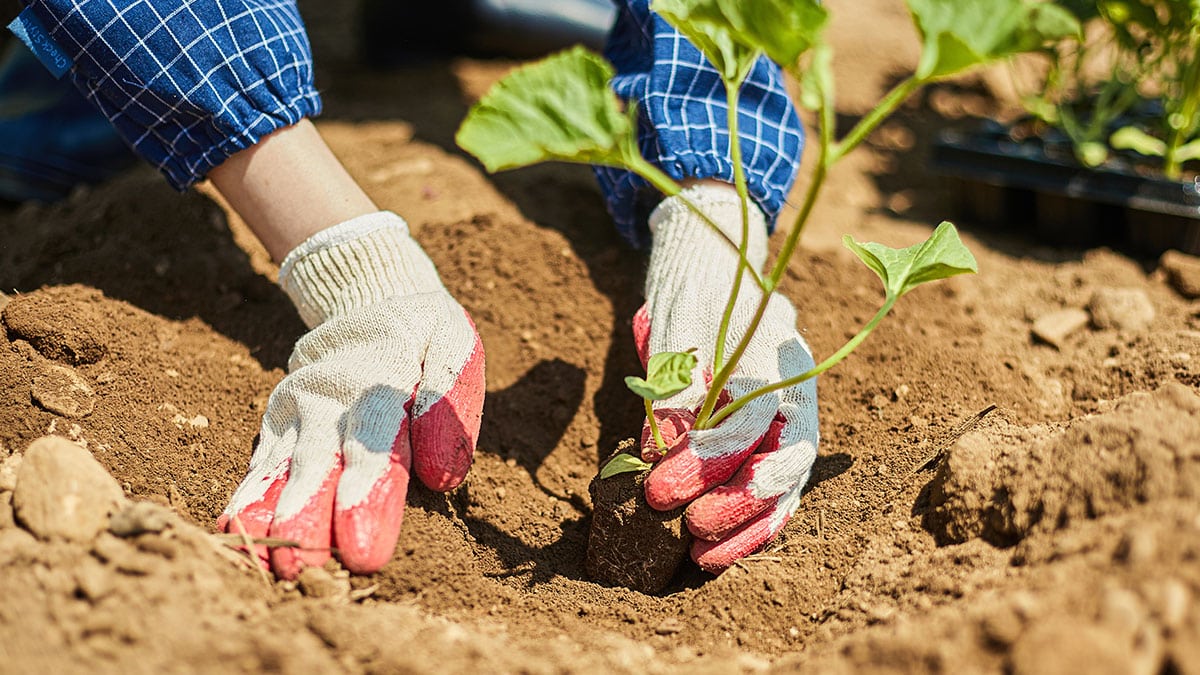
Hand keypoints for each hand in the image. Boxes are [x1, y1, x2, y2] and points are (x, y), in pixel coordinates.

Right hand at [216, 212, 484, 578]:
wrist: (372, 296)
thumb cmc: (424, 335)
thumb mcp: (453, 344)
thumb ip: (449, 400)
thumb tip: (442, 475)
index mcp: (379, 380)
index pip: (374, 444)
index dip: (367, 496)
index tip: (362, 548)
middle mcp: (328, 398)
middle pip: (317, 464)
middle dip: (309, 519)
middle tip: (303, 572)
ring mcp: (296, 410)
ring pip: (280, 468)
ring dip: (270, 517)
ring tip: (261, 564)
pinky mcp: (277, 422)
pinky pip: (262, 465)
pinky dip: (247, 500)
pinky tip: (235, 538)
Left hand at [635, 184, 818, 572]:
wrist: (713, 259)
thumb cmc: (691, 287)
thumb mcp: (675, 325)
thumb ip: (673, 385)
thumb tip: (659, 453)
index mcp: (775, 348)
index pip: (751, 415)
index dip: (708, 456)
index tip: (659, 482)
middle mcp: (796, 384)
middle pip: (784, 457)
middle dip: (735, 499)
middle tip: (687, 523)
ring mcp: (794, 410)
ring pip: (787, 482)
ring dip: (748, 524)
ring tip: (702, 556)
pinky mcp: (780, 432)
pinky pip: (777, 486)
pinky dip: (751, 521)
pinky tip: (717, 549)